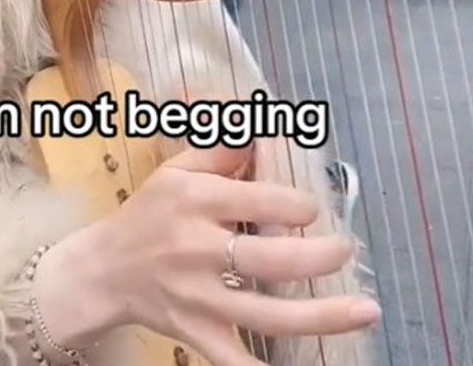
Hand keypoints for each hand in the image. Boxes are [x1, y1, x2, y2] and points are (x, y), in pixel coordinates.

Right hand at [33, 142, 380, 365]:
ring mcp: (198, 299)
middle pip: (266, 260)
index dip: (293, 205)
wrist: (104, 271)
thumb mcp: (175, 170)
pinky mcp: (197, 334)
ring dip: (322, 316)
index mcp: (194, 202)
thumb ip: (219, 151)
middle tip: (347, 248)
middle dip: (316, 256)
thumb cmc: (147, 213)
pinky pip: (236, 361)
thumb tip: (263, 130)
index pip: (254, 201)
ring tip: (367, 309)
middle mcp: (197, 250)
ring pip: (267, 314)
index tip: (313, 208)